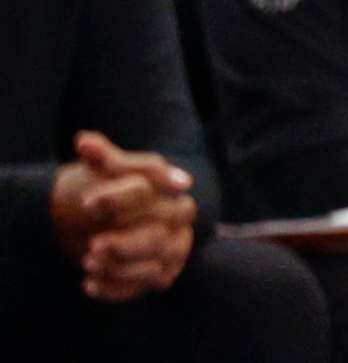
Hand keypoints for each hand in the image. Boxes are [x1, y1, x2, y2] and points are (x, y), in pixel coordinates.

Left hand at [49, 131, 195, 301]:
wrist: (95, 220)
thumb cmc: (102, 190)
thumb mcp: (99, 171)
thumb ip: (99, 157)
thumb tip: (84, 141)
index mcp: (168, 183)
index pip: (147, 189)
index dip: (117, 198)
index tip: (88, 202)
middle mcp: (179, 215)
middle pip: (157, 234)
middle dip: (124, 243)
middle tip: (92, 247)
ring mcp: (173, 246)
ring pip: (153, 265)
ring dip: (119, 268)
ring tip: (88, 263)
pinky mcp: (162, 273)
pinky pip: (145, 286)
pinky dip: (117, 289)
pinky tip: (89, 285)